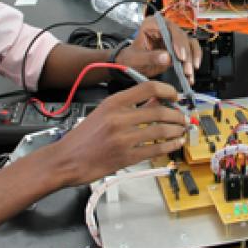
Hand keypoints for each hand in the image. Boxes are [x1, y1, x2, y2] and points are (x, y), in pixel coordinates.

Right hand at [47, 81, 186, 185]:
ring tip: (181, 130)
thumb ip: (128, 106)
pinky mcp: (126, 157)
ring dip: (177, 130)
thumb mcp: (103, 112)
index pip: (148, 88)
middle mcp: (119, 118)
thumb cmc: (82, 138)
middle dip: (177, 114)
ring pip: (161, 130)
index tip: (175, 96)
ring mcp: (123, 138)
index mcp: (113, 103)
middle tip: (182, 117)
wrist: (65, 160)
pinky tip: (175, 144)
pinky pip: (155, 149)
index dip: (167, 90)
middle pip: (160, 111)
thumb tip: (155, 101)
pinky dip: (170, 146)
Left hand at [116, 14, 201, 84]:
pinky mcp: (179, 47)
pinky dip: (193, 61)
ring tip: (190, 74)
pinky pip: (190, 51)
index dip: (177, 41)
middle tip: (187, 69)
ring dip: (192, 59)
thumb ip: (151, 57)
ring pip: (189, 44)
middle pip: (182, 37)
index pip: (169, 28)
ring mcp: (173, 37)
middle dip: (186, 54)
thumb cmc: (131, 58)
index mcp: (153, 24)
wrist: (132, 65)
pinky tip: (192, 73)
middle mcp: (165, 27)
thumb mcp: (137, 58)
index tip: (180, 56)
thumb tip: (167, 58)